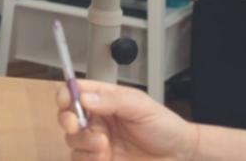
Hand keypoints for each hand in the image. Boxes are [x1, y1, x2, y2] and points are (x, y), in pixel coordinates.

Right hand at [55, 80, 197, 160]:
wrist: (179, 155)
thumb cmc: (163, 125)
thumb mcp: (140, 106)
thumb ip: (112, 100)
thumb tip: (83, 97)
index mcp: (103, 100)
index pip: (75, 92)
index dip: (66, 95)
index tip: (67, 102)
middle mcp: (97, 121)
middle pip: (67, 117)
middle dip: (67, 121)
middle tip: (77, 126)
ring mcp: (97, 143)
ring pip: (72, 141)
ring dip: (83, 143)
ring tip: (103, 146)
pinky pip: (80, 160)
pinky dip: (86, 159)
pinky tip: (102, 158)